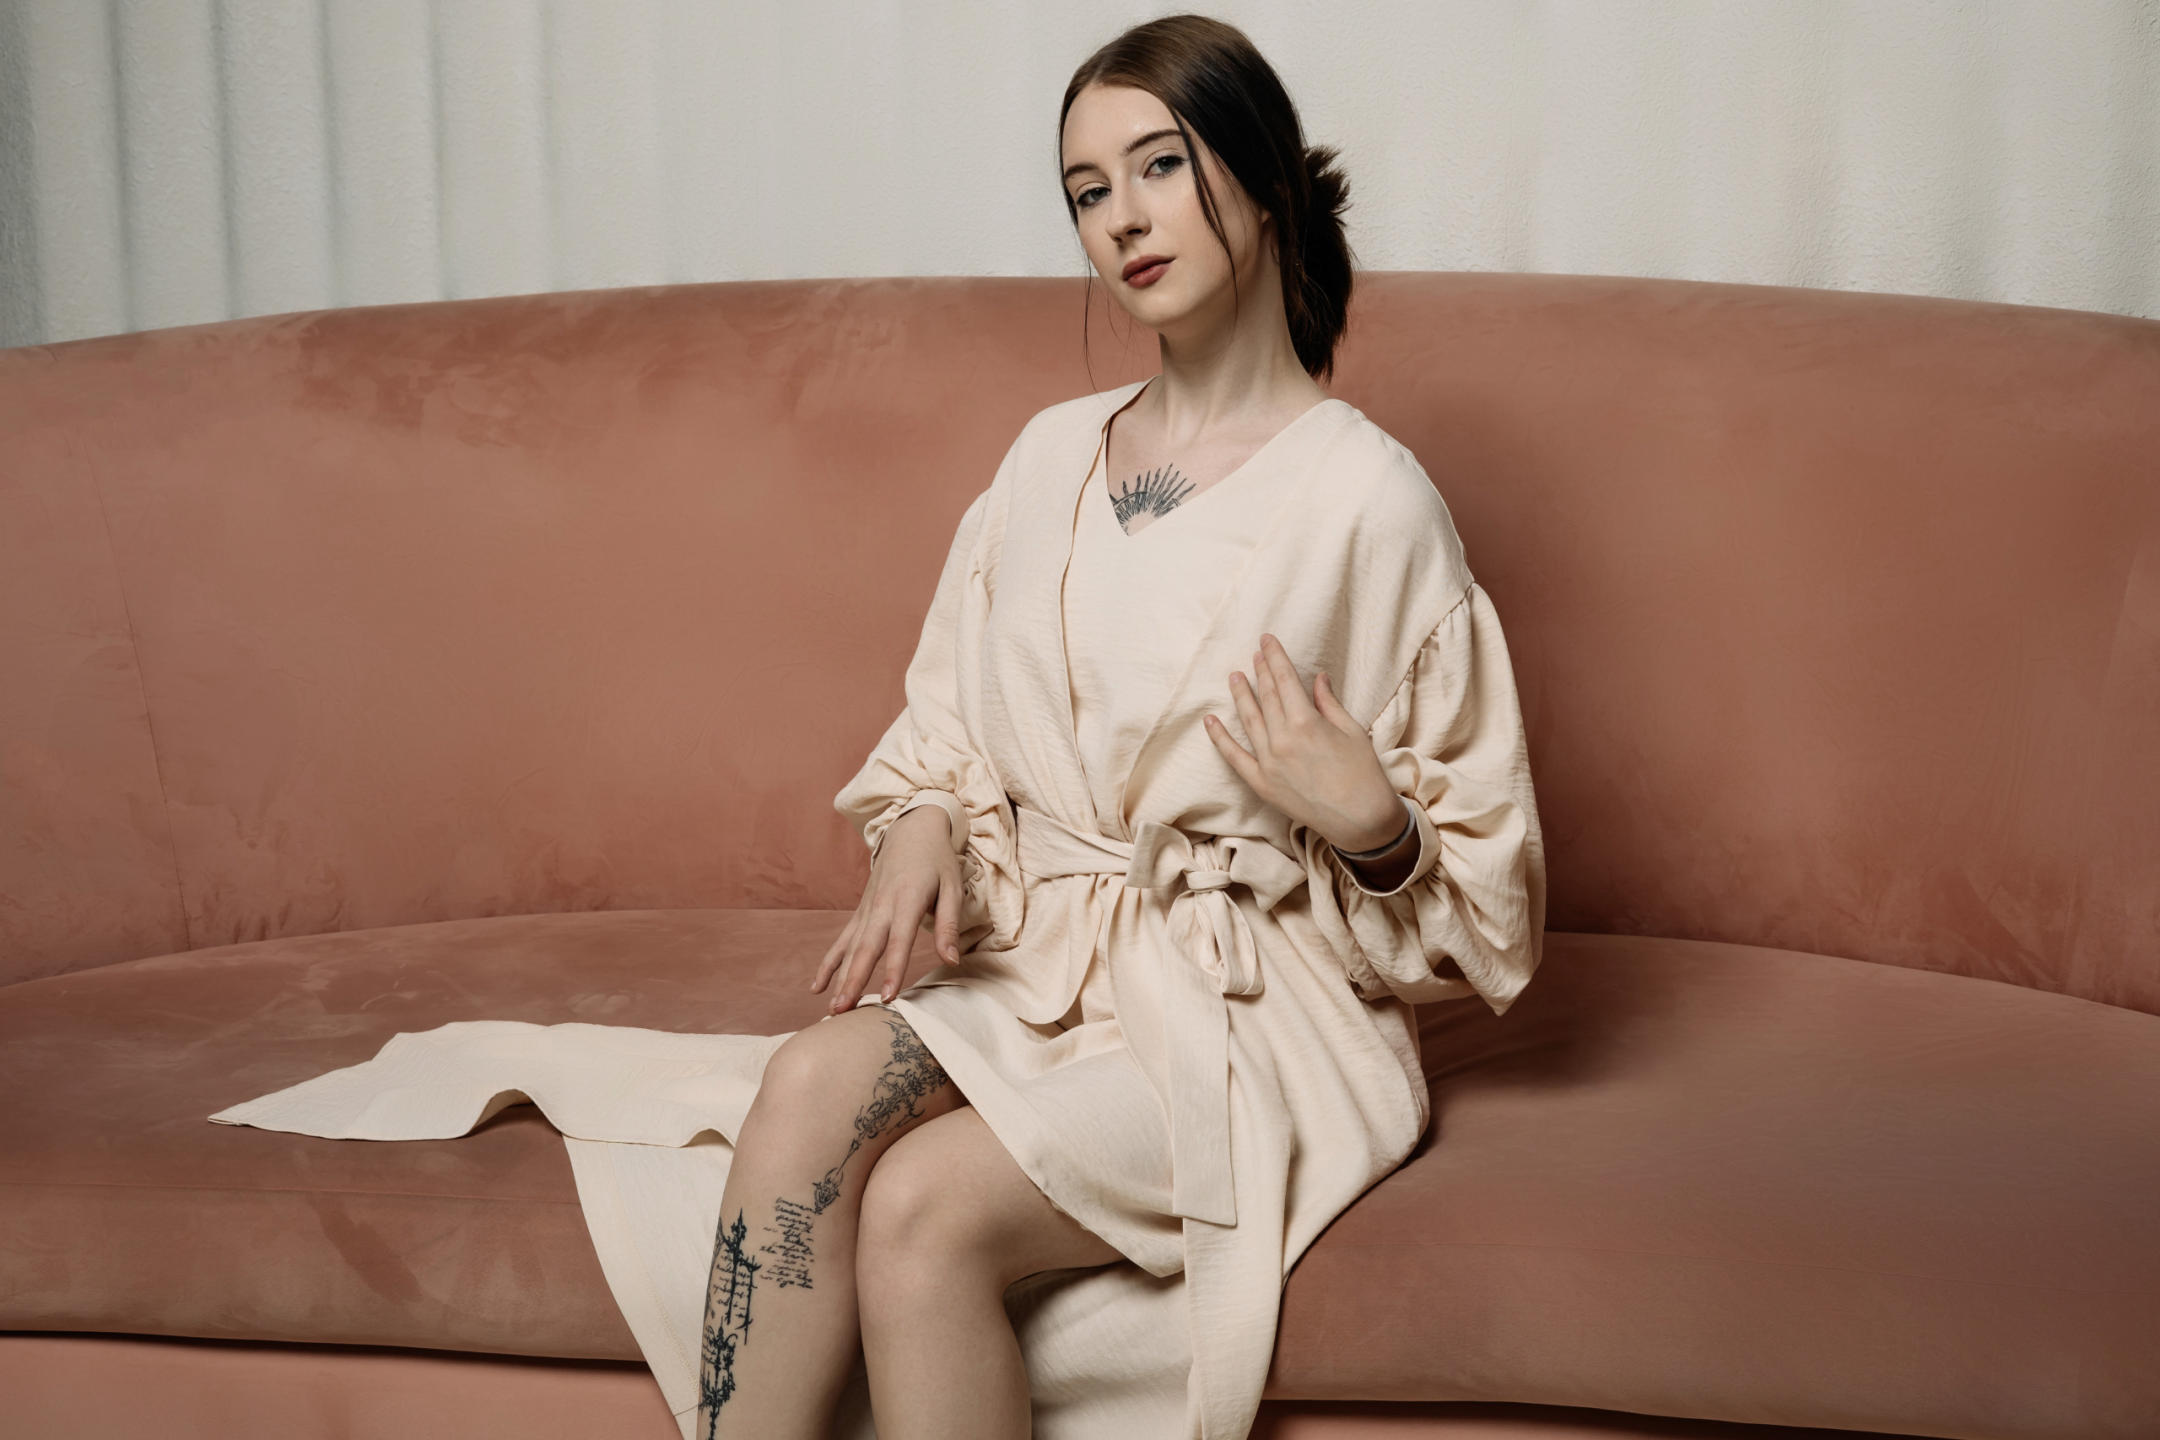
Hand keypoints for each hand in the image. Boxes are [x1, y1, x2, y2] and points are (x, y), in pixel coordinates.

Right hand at [811, 805, 963, 1012]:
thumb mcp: (952, 888)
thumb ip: (948, 926)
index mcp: (907, 899)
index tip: (887, 997)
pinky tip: (816, 987)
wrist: (911, 830)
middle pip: (865, 949)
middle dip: (853, 981)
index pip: (899, 941)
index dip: (893, 970)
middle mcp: (881, 906)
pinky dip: (829, 964)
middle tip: (843, 1011)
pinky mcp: (860, 912)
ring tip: (831, 1008)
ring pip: (849, 949)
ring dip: (839, 979)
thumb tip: (951, 961)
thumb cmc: (937, 861)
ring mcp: (867, 909)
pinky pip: (841, 941)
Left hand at [1204, 633, 1405, 851]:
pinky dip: (1220, 738)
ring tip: (1235, 677)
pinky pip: (1234, 757)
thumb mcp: (1351, 730)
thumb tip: (1317, 678)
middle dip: (1260, 672)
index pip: (1284, 680)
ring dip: (1241, 696)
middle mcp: (1281, 739)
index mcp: (1305, 722)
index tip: (1267, 640)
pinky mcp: (1261, 783)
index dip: (1274, 657)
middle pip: (1266, 697)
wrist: (1360, 819)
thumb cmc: (1363, 773)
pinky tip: (1211, 720)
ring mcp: (1268, 762)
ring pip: (1248, 720)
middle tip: (1255, 654)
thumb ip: (1328, 703)